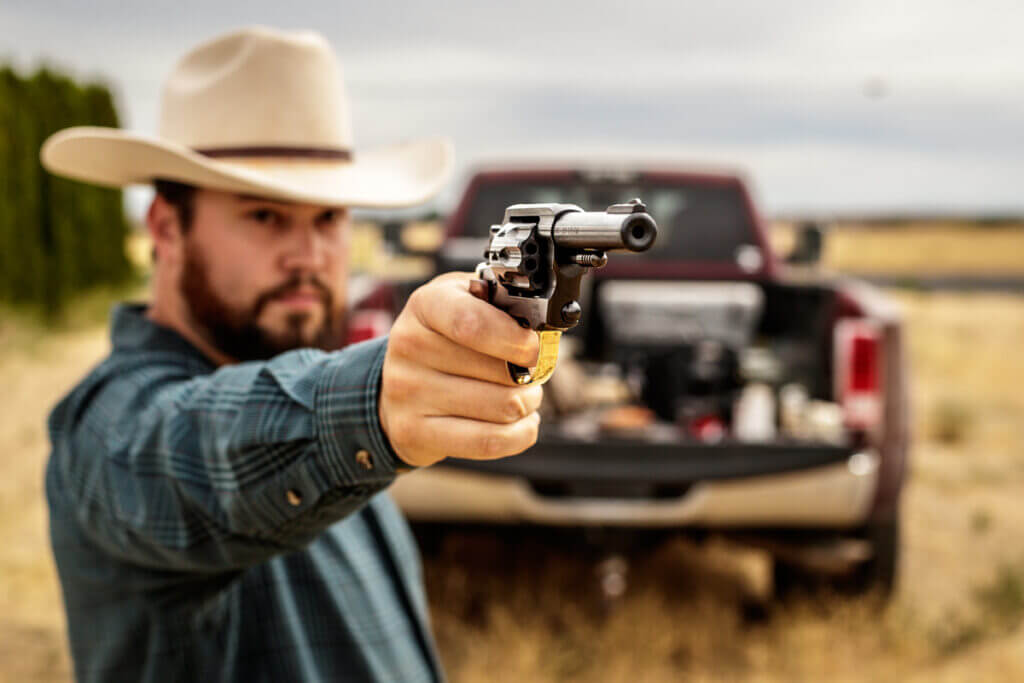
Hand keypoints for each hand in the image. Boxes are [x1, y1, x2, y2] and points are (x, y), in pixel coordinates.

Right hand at [379, 273, 542, 466]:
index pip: (472, 323)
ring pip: (503, 407)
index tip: (534, 348)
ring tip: (523, 395)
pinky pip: (489, 441)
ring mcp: (408, 392)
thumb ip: (502, 300)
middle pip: (500, 371)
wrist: (398, 384)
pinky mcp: (414, 432)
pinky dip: (521, 433)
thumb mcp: (468, 301)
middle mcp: (410, 346)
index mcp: (427, 305)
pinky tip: (520, 422)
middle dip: (532, 374)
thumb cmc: (447, 338)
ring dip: (529, 403)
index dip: (514, 339)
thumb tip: (541, 318)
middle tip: (530, 371)